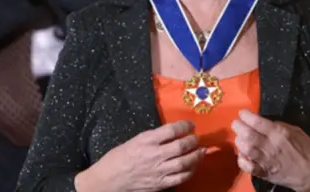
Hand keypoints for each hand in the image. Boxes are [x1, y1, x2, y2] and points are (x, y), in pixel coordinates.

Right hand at [75, 121, 203, 191]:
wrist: (108, 181)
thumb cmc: (118, 157)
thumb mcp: (135, 140)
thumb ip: (153, 137)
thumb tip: (170, 133)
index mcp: (147, 140)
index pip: (172, 130)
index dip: (184, 126)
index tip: (190, 124)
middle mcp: (155, 155)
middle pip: (181, 146)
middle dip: (192, 141)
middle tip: (197, 137)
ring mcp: (158, 171)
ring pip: (184, 163)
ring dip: (196, 156)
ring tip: (201, 151)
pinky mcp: (160, 184)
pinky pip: (180, 178)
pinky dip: (189, 172)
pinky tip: (193, 167)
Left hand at [233, 110, 309, 191]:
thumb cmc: (307, 149)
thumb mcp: (294, 130)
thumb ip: (277, 125)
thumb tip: (262, 122)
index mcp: (279, 133)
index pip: (256, 121)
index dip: (245, 115)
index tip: (242, 113)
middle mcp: (271, 146)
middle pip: (247, 134)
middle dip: (238, 126)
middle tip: (236, 123)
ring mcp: (267, 161)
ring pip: (246, 149)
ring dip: (239, 141)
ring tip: (239, 138)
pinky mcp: (265, 174)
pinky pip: (248, 167)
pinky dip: (241, 160)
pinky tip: (242, 155)